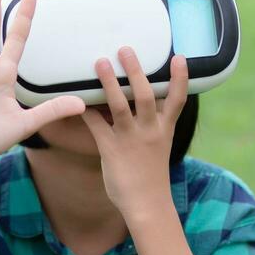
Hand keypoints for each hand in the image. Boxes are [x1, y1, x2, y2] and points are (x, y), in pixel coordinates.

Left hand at [78, 47, 188, 217]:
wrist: (147, 205)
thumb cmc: (151, 177)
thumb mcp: (159, 148)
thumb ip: (151, 127)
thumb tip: (138, 107)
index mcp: (165, 130)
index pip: (177, 100)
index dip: (179, 78)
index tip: (179, 57)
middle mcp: (150, 131)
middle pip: (146, 94)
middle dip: (136, 71)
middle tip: (126, 49)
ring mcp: (130, 139)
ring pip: (120, 105)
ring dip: (109, 82)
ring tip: (100, 62)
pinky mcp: (111, 149)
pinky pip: (96, 125)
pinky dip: (86, 110)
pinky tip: (74, 97)